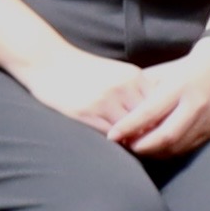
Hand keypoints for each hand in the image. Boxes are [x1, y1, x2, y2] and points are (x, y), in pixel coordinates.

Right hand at [15, 38, 159, 142]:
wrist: (46, 60)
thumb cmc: (81, 69)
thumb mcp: (115, 72)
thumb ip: (135, 89)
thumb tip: (155, 115)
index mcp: (133, 76)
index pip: (160, 106)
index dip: (163, 121)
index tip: (163, 132)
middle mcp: (122, 87)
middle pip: (149, 120)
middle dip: (151, 134)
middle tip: (155, 148)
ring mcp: (104, 100)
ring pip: (131, 130)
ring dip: (134, 141)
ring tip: (137, 150)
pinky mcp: (86, 112)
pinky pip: (110, 135)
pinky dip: (117, 142)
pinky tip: (118, 145)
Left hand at [112, 38, 209, 159]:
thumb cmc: (185, 70)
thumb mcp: (162, 74)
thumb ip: (143, 92)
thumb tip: (118, 110)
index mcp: (178, 87)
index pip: (149, 112)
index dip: (129, 126)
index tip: (112, 136)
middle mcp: (195, 105)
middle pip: (166, 135)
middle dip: (143, 146)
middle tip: (125, 147)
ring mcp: (208, 119)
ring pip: (179, 146)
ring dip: (156, 152)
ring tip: (139, 150)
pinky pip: (190, 148)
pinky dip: (171, 152)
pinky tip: (158, 150)